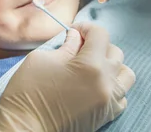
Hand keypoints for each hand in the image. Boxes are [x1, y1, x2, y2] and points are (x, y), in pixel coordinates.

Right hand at [0, 23, 134, 131]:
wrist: (25, 126)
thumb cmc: (28, 90)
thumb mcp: (43, 58)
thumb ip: (66, 46)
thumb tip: (76, 37)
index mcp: (90, 65)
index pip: (101, 34)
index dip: (86, 28)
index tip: (73, 32)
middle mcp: (105, 83)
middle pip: (115, 52)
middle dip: (97, 45)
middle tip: (78, 48)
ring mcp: (108, 101)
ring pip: (125, 74)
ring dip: (110, 66)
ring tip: (91, 67)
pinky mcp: (106, 116)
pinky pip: (122, 96)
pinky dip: (112, 87)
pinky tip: (94, 85)